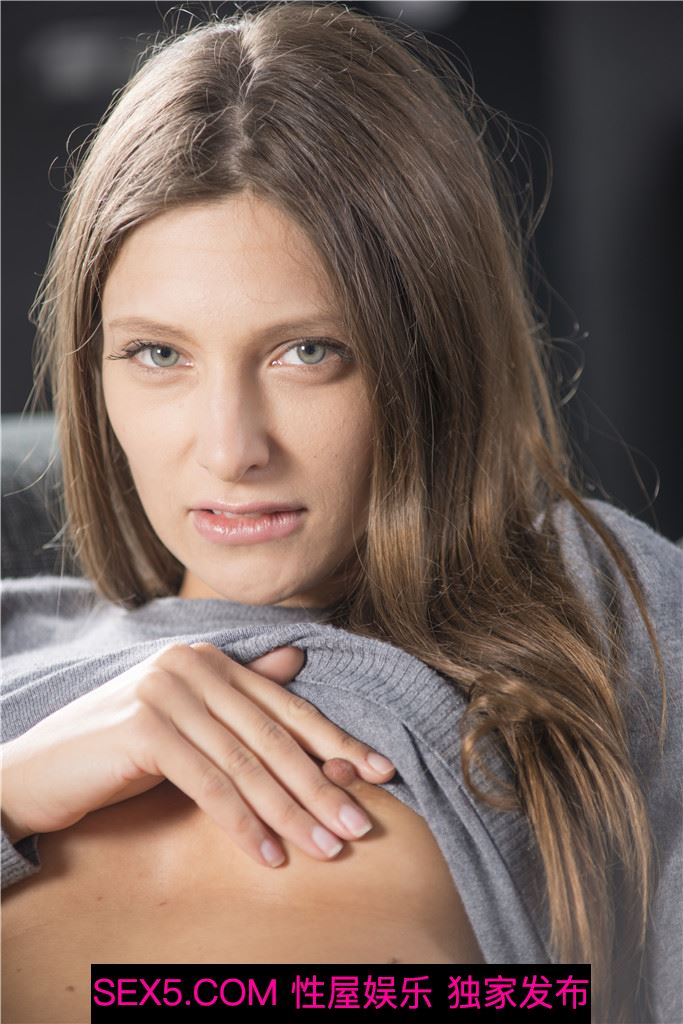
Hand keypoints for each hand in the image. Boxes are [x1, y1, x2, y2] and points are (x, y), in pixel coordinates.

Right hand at [0, 642, 395, 868]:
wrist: (41, 768)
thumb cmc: (119, 748)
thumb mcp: (185, 717)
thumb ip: (238, 692)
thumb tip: (295, 660)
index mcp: (208, 660)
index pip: (285, 706)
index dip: (336, 741)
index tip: (382, 771)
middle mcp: (191, 666)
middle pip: (272, 735)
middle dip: (321, 784)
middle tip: (360, 825)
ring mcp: (167, 693)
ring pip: (246, 763)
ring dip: (290, 812)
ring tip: (325, 847)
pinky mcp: (145, 728)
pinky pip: (209, 784)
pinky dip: (242, 822)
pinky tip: (266, 854)